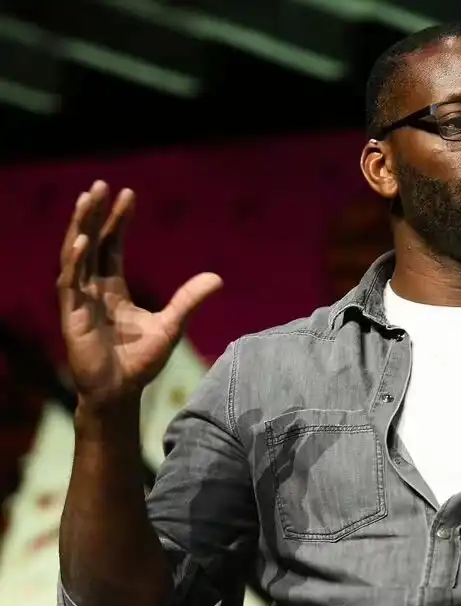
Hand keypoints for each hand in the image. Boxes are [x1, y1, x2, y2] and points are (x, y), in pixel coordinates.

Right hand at [57, 180, 222, 411]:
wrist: (121, 392)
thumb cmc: (141, 361)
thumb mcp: (172, 324)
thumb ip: (190, 299)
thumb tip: (218, 277)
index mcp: (113, 288)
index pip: (113, 245)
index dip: (118, 220)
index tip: (128, 194)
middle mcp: (93, 289)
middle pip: (92, 242)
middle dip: (95, 214)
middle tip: (101, 185)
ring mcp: (79, 301)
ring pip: (75, 255)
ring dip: (80, 227)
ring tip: (87, 200)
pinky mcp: (71, 316)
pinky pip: (69, 283)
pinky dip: (75, 262)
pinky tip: (83, 241)